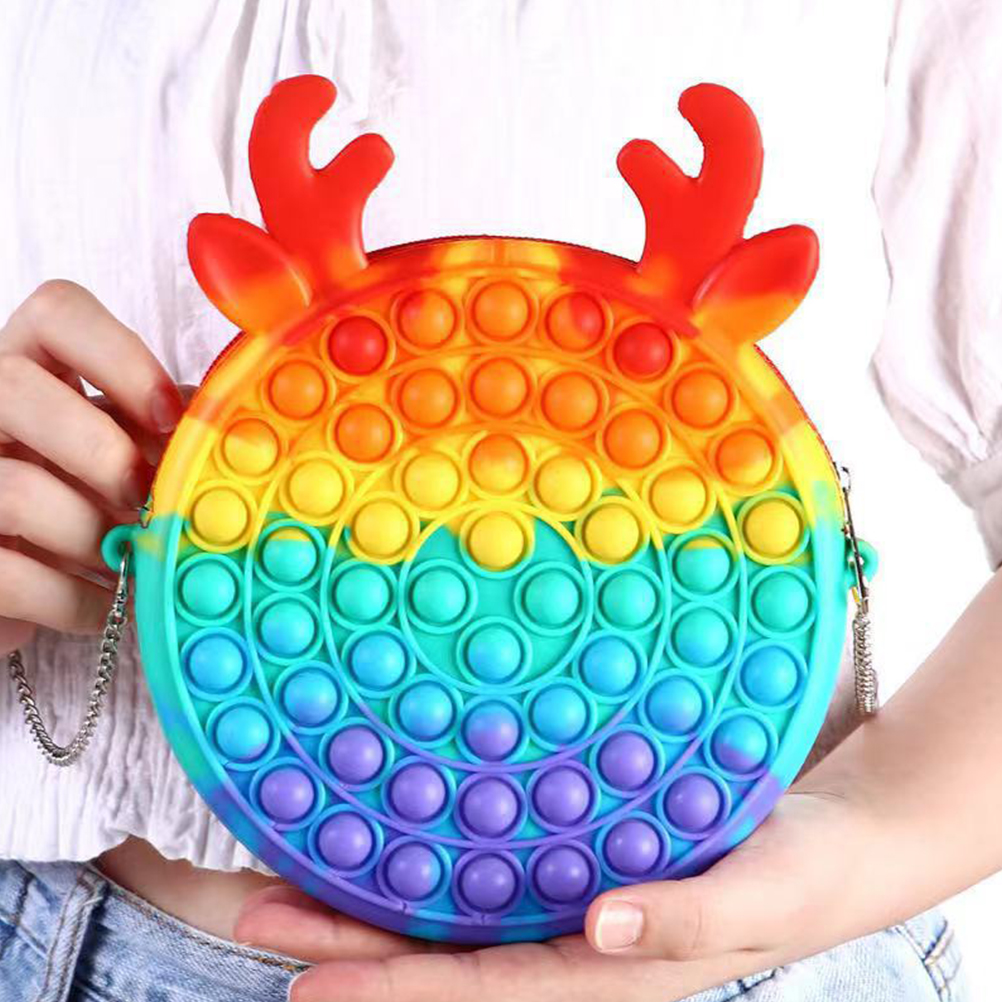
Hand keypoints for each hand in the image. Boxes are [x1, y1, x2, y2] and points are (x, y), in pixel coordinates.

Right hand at [0, 280, 182, 653]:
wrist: (20, 586)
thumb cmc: (88, 506)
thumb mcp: (127, 453)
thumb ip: (166, 434)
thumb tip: (240, 437)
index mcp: (34, 370)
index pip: (57, 313)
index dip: (121, 356)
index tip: (170, 416)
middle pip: (15, 386)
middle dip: (102, 452)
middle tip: (146, 496)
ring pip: (16, 489)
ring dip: (94, 536)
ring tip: (131, 559)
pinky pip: (12, 574)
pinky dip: (76, 599)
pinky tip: (108, 605)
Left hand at [238, 781, 901, 1001]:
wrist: (832, 841)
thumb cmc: (802, 875)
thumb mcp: (757, 899)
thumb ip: (684, 919)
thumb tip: (601, 926)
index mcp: (610, 968)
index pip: (487, 987)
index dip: (397, 985)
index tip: (308, 979)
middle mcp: (575, 937)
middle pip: (449, 946)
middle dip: (354, 934)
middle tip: (260, 908)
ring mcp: (574, 894)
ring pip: (463, 899)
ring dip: (382, 887)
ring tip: (297, 865)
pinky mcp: (585, 849)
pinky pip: (502, 853)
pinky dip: (446, 843)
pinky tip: (405, 818)